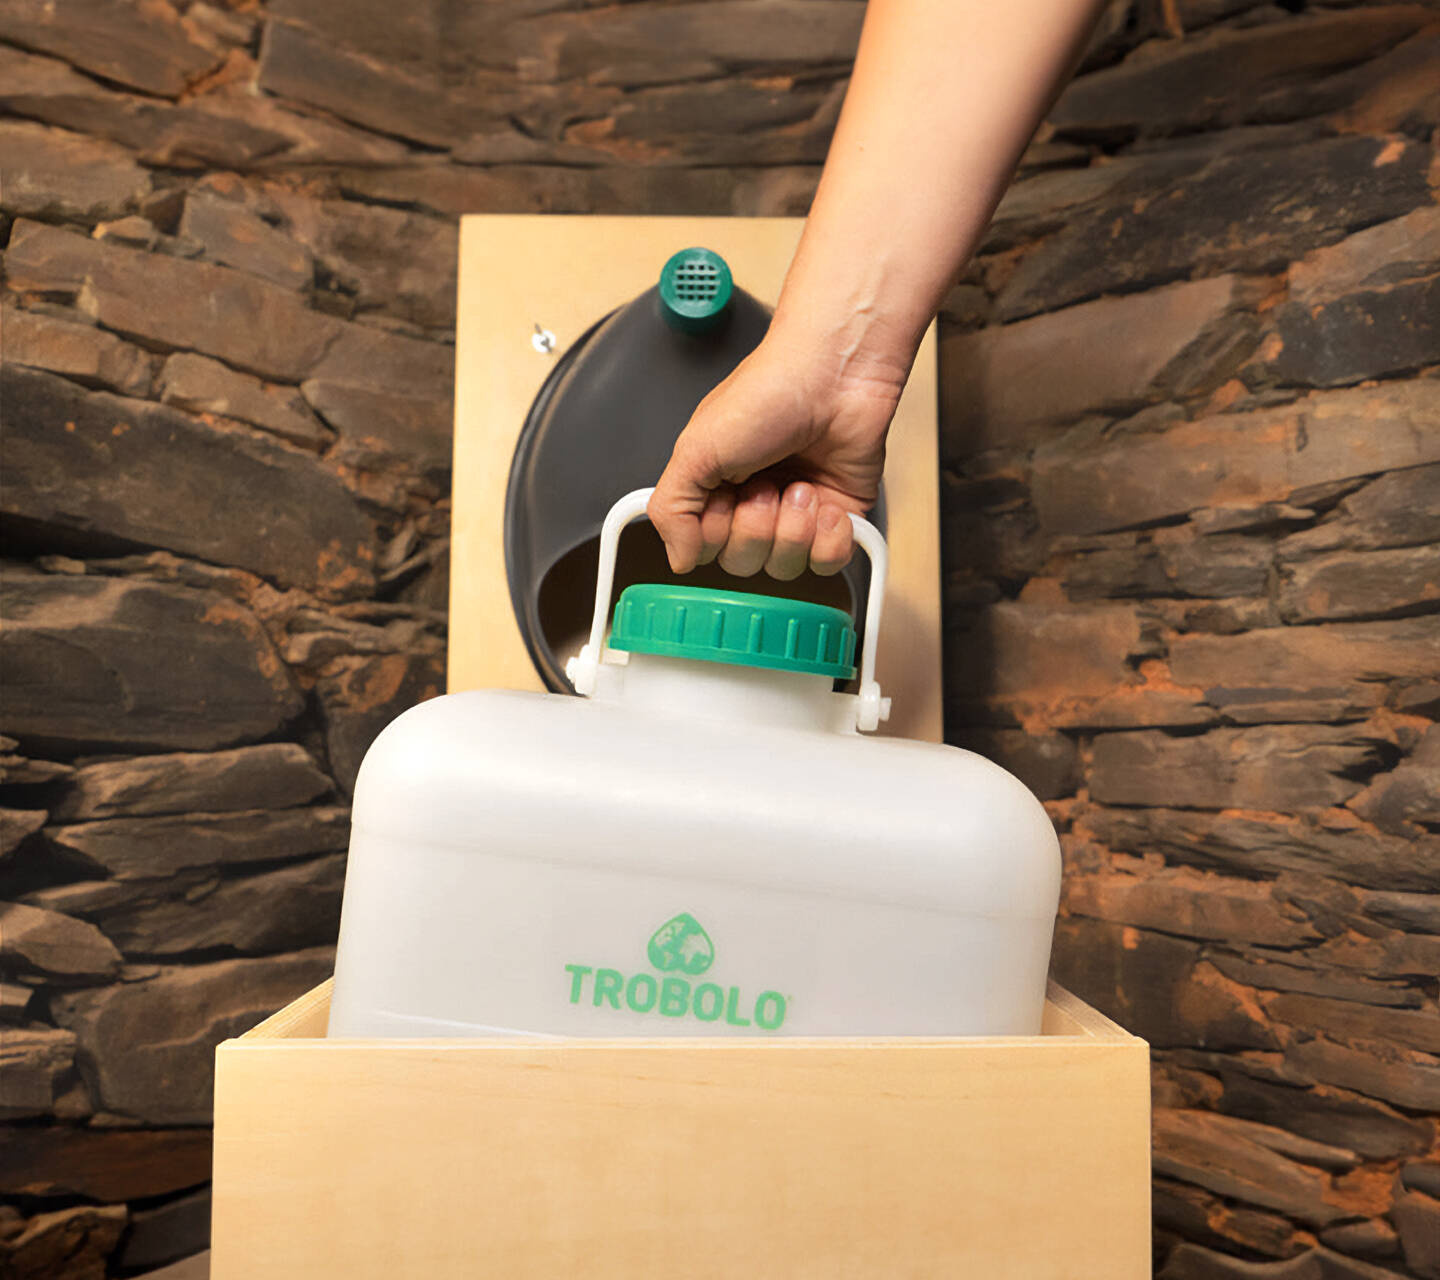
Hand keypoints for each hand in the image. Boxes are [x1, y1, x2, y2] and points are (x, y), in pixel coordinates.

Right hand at [648, 329, 902, 579]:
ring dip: (793, 530)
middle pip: (744, 563)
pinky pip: (828, 562)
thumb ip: (671, 509)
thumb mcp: (696, 448)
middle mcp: (753, 503)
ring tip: (800, 486)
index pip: (705, 550)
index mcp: (715, 488)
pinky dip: (828, 540)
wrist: (835, 374)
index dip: (715, 535)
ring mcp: (797, 513)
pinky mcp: (839, 516)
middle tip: (766, 486)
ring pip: (785, 567)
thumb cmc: (766, 394)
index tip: (724, 499)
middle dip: (756, 530)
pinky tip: (828, 505)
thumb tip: (677, 559)